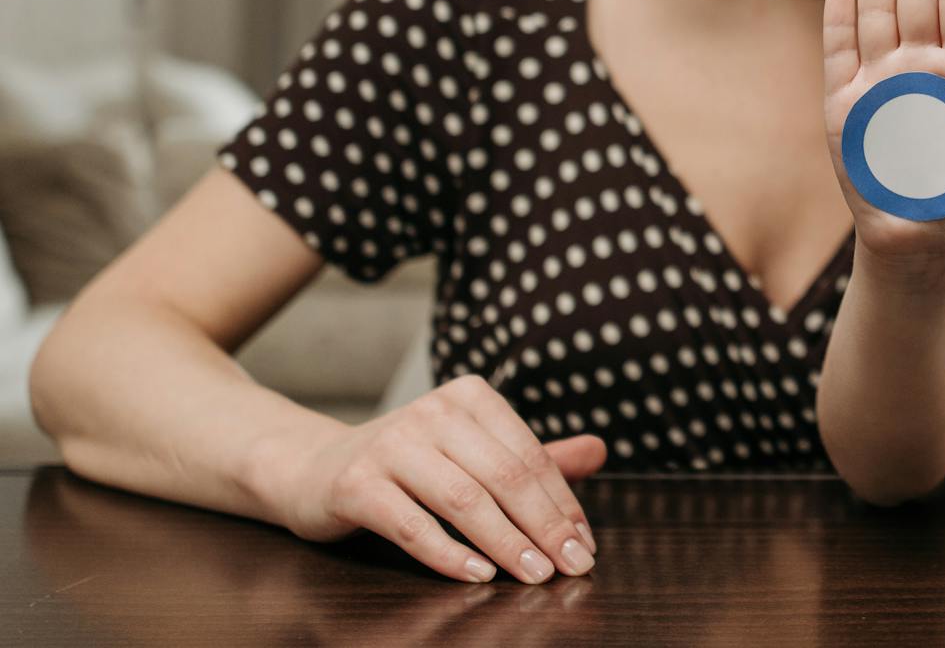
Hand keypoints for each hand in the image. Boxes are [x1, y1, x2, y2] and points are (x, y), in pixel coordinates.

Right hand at [268, 375, 606, 582]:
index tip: (586, 543)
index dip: (563, 502)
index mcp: (469, 396)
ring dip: (506, 543)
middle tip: (573, 566)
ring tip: (535, 575)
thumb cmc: (411, 466)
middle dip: (546, 526)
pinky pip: (412, 525)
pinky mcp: (356, 484)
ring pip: (464, 500)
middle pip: (505, 476)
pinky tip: (479, 576)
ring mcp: (391, 444)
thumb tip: (601, 450)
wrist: (316, 470)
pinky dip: (450, 554)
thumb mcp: (473, 452)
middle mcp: (432, 411)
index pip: (529, 455)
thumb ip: (534, 456)